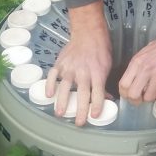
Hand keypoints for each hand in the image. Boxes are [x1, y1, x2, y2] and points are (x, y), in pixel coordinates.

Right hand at [45, 1, 111, 126]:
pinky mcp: (60, 64)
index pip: (97, 92)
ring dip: (62, 101)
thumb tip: (106, 99)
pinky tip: (48, 95)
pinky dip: (49, 85)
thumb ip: (104, 83)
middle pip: (82, 94)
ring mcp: (70, 68)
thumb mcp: (107, 66)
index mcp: (97, 72)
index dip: (97, 105)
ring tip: (60, 113)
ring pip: (65, 87)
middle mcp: (83, 72)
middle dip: (81, 110)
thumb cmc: (100, 50)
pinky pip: (52, 76)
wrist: (88, 32)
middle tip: (79, 123)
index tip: (94, 116)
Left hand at [118, 11, 155, 103]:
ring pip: (148, 98)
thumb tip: (133, 80)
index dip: (125, 94)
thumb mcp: (147, 51)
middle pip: (132, 95)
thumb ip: (139, 66)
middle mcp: (147, 69)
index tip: (129, 96)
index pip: (123, 85)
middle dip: (135, 101)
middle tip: (140, 99)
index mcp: (138, 61)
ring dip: (151, 97)